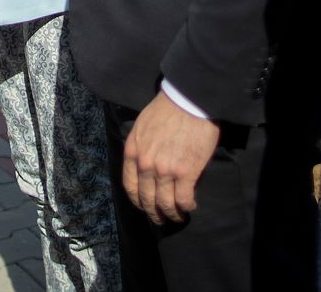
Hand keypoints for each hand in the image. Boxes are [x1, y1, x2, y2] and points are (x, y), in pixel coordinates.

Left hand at [122, 92, 220, 224]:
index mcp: (133, 152)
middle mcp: (146, 165)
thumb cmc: (166, 109)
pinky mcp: (186, 172)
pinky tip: (190, 206)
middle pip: (147, 199)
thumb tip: (142, 164)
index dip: (138, 201)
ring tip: (178, 217)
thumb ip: (139, 147)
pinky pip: (183, 199)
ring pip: (165, 204)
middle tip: (161, 219)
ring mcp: (165, 170)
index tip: (145, 206)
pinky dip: (186, 207)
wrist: (188, 101)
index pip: (130, 187)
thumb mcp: (141, 126)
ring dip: (172, 214)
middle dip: (154, 213)